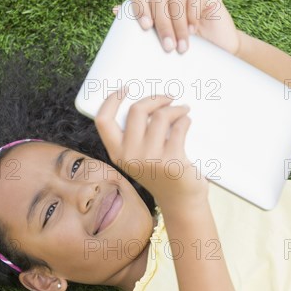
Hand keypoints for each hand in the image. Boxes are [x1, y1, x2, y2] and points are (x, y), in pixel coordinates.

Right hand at [95, 89, 207, 207]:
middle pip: (137, 110)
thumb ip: (135, 136)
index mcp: (117, 154)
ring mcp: (150, 159)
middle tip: (168, 98)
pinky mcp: (172, 160)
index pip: (103, 121)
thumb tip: (148, 101)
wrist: (181, 201)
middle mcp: (130, 156)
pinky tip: (187, 122)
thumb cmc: (161, 174)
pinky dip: (185, 120)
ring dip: (176, 108)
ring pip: (161, 116)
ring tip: (183, 111)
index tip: (125, 89)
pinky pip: (179, 127)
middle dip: (155, 98)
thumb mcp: (139, 158)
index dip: (111, 100)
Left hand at [113, 0, 240, 54]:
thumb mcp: (163, 33)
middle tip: (167, 47)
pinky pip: (194, 0)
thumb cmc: (186, 40)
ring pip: (177, 2)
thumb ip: (144, 20)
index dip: (141, 8)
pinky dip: (191, 16)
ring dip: (178, 26)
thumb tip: (116, 10)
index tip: (145, 26)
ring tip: (181, 47)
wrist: (218, 44)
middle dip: (163, 25)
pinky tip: (192, 30)